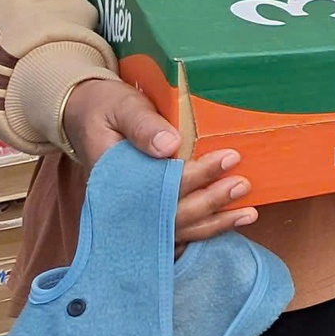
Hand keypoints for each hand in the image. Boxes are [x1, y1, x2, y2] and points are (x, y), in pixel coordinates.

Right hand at [61, 79, 255, 243]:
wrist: (86, 114)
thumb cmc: (106, 107)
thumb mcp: (121, 107)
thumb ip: (142, 125)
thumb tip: (168, 145)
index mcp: (113, 176)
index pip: (157, 186)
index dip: (194, 175)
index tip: (227, 158)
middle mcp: (123, 201)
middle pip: (169, 213)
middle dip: (210, 201)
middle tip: (242, 184)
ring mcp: (135, 211)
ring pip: (175, 227)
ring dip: (213, 221)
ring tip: (248, 213)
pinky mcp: (147, 211)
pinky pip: (176, 229)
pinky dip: (203, 229)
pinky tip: (231, 224)